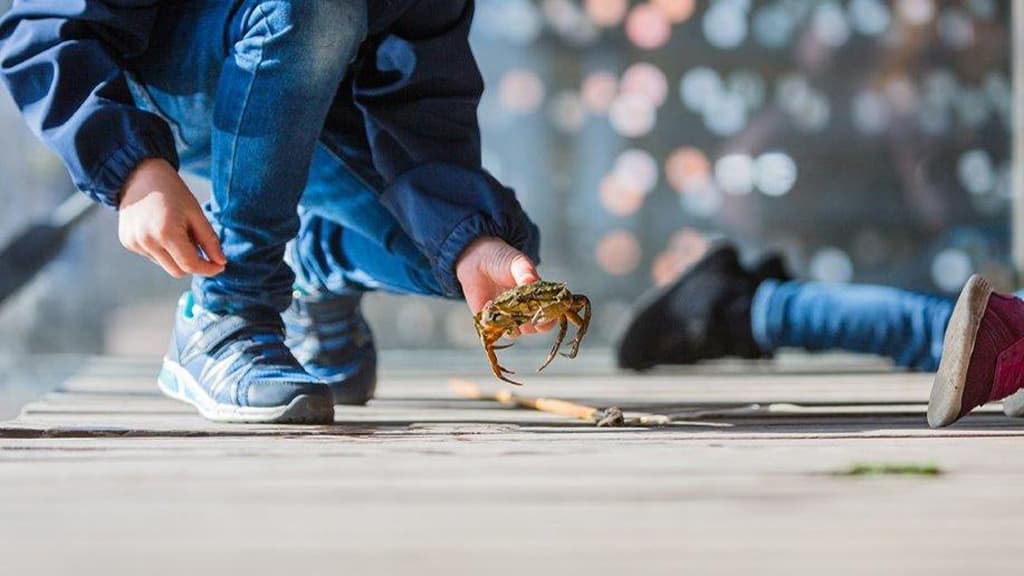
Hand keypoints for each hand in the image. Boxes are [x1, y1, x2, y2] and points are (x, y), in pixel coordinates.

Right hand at [117, 158, 225, 277]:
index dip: (208, 269)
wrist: (140, 175)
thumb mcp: (196, 213)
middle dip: (193, 264)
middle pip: (178, 271)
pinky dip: (162, 250)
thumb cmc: (172, 192)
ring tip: (177, 231)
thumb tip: (221, 263)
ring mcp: (134, 243)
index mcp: (166, 232)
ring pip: (165, 265)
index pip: (190, 265)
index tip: (219, 267)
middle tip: (201, 248)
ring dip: (177, 256)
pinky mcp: (127, 242)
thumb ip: (209, 240)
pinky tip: (161, 229)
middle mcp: (146, 241)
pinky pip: (152, 257)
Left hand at [455, 236, 548, 333]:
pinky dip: (491, 319)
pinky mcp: (490, 321)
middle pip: (533, 328)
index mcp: (538, 299)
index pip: (549, 317)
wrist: (478, 260)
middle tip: (519, 307)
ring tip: (501, 302)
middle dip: (528, 322)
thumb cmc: (503, 261)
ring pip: (513, 332)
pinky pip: (492, 328)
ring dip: (508, 321)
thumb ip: (525, 271)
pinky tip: (488, 302)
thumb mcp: (516, 262)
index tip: (540, 310)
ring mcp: (508, 319)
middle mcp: (525, 313)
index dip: (548, 317)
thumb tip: (531, 280)